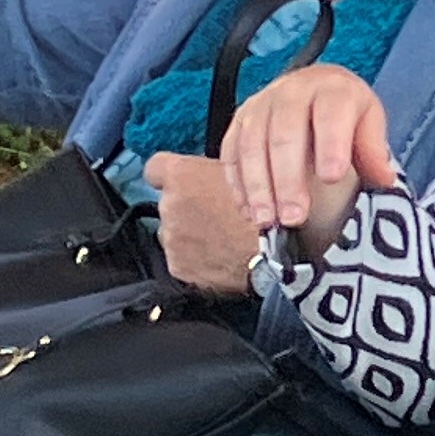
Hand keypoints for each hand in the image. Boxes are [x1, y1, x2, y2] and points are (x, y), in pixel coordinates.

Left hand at [143, 152, 261, 292]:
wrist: (279, 252)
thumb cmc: (269, 208)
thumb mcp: (249, 168)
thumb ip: (222, 167)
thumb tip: (222, 169)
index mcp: (183, 175)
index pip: (155, 167)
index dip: (169, 175)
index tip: (181, 181)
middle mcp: (170, 206)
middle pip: (168, 203)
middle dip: (187, 208)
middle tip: (217, 213)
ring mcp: (172, 239)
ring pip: (174, 234)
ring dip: (191, 235)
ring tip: (223, 238)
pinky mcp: (179, 268)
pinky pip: (182, 260)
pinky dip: (197, 260)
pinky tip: (221, 257)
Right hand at [217, 63, 398, 258]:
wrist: (314, 92)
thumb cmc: (344, 115)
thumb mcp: (368, 123)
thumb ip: (374, 149)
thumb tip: (384, 178)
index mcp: (331, 89)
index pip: (331, 114)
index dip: (331, 144)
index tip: (332, 177)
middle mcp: (292, 92)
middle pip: (285, 134)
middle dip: (288, 179)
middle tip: (294, 216)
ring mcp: (261, 105)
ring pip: (252, 145)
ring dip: (258, 186)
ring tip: (267, 221)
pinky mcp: (239, 121)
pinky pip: (231, 151)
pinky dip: (237, 184)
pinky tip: (248, 210)